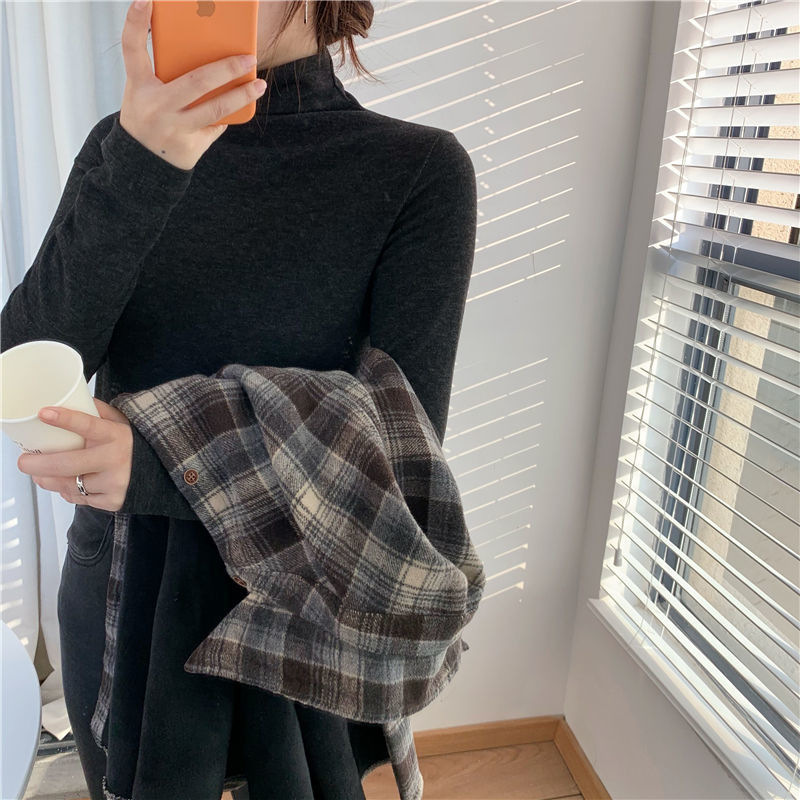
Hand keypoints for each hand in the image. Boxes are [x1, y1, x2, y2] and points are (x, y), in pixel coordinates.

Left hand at [16, 399, 133, 511]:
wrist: (161, 472)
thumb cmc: (135, 444)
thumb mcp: (123, 423)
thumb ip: (99, 412)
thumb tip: (69, 399)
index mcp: (117, 435)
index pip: (89, 425)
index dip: (66, 419)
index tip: (44, 413)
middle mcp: (116, 459)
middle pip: (68, 464)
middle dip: (40, 464)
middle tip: (23, 462)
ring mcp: (115, 482)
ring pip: (70, 485)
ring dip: (49, 481)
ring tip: (39, 476)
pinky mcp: (113, 501)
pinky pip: (81, 498)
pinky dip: (70, 493)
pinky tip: (65, 486)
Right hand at [119, 0, 266, 169]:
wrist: (143, 163)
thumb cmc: (149, 115)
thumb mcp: (146, 92)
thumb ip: (167, 75)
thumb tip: (211, 57)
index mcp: (138, 86)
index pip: (132, 49)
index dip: (135, 22)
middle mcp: (155, 106)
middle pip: (196, 81)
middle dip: (227, 68)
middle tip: (249, 57)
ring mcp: (173, 128)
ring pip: (215, 109)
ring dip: (242, 95)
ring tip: (260, 84)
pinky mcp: (189, 146)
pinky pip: (216, 125)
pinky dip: (228, 115)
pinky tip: (241, 106)